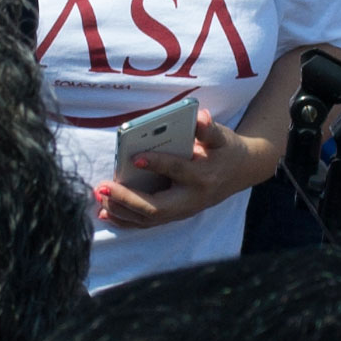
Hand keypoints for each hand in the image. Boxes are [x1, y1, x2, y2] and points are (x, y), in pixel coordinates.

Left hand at [94, 106, 275, 229]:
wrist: (241, 171)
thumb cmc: (225, 149)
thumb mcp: (222, 136)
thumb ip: (209, 129)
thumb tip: (200, 117)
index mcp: (203, 176)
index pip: (179, 171)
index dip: (158, 164)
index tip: (135, 157)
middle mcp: (192, 199)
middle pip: (157, 207)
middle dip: (127, 199)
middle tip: (102, 186)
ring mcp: (184, 212)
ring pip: (149, 219)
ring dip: (121, 210)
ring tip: (99, 197)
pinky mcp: (176, 216)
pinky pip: (148, 223)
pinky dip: (125, 220)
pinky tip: (106, 213)